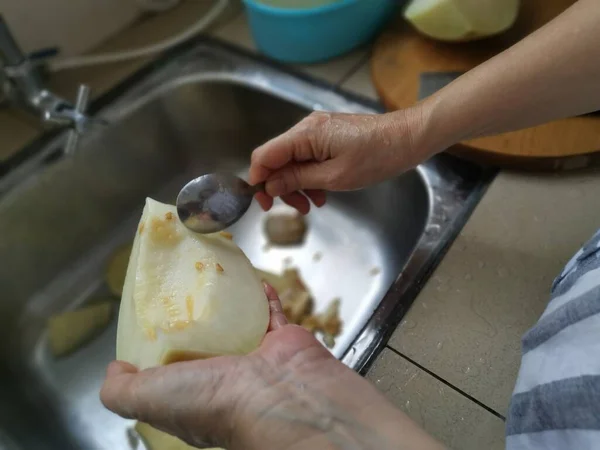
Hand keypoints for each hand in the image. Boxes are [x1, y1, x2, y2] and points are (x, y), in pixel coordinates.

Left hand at [101, 286, 443, 449]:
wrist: (282, 395)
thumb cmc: (215, 400)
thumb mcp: (148, 398)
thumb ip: (120, 390)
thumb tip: (114, 371)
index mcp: (196, 397)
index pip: (174, 370)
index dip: (163, 348)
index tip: (153, 320)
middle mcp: (228, 380)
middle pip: (208, 343)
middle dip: (197, 320)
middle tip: (182, 289)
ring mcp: (258, 358)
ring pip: (240, 325)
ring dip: (230, 304)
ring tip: (214, 278)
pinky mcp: (283, 341)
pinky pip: (272, 313)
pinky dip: (263, 297)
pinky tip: (251, 279)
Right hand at [249, 107, 432, 213]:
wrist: (407, 139)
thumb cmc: (377, 157)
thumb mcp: (335, 176)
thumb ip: (298, 180)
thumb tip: (270, 186)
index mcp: (305, 135)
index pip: (264, 156)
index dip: (258, 180)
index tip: (264, 203)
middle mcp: (306, 128)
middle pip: (277, 160)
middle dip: (281, 187)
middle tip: (297, 209)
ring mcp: (317, 131)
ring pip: (292, 161)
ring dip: (297, 185)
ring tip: (313, 204)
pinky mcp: (328, 136)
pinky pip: (308, 158)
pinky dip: (310, 177)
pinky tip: (323, 193)